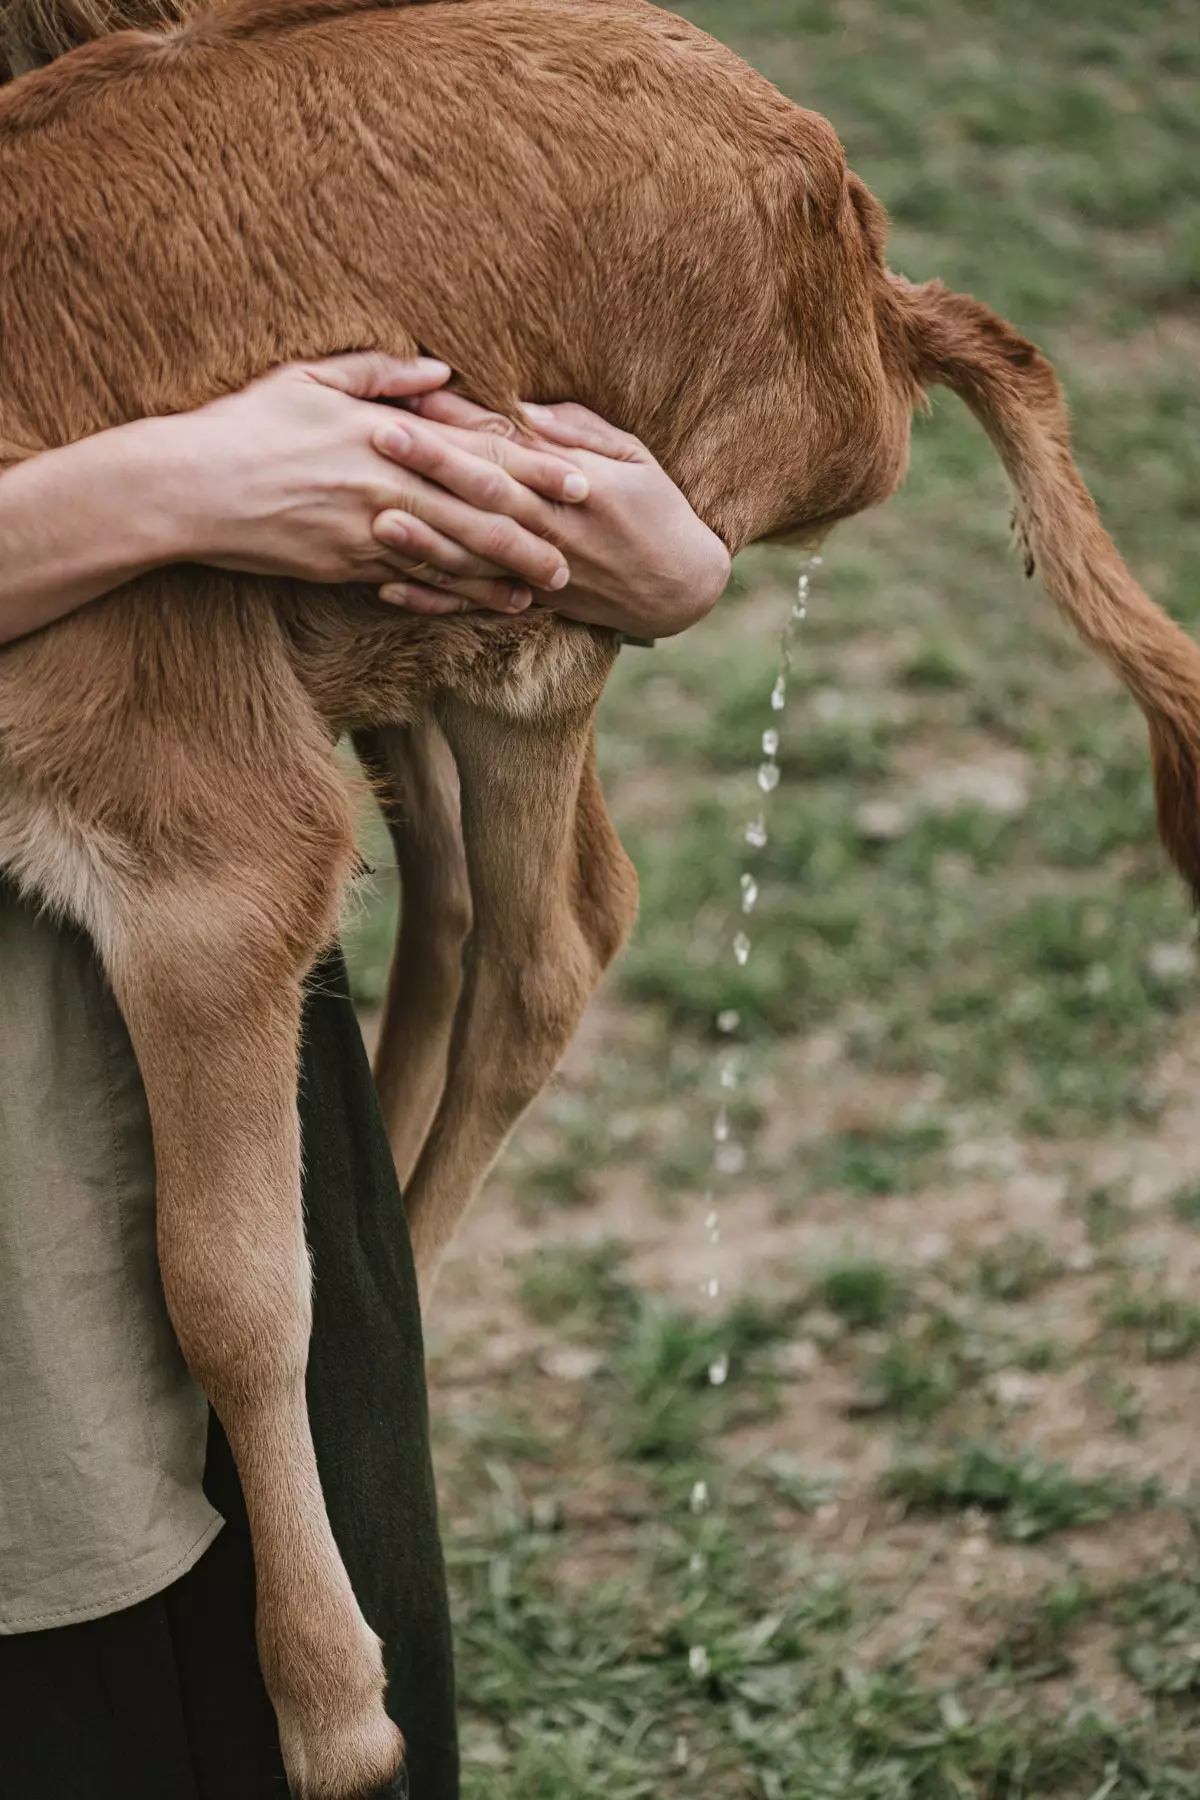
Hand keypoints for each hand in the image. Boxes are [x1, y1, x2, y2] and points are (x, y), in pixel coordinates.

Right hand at [166, 354, 588, 608]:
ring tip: (548, 590)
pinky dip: (453, 596)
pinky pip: (412, 584)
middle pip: (478, 514)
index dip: (535, 469)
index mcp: (387, 434)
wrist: (187, 487)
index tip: (583, 479)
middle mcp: (387, 486)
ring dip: (504, 576)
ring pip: (453, 558)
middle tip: (584, 552)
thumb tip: (440, 369)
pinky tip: (483, 606)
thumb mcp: (309, 378)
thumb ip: (379, 373)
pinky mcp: (346, 567)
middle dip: (536, 535)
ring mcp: (368, 533)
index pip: (477, 452)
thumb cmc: (245, 423)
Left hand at [376, 395, 730, 637]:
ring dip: (423, 536)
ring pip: (473, 553)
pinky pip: (474, 603)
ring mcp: (540, 571)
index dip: (465, 421)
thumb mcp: (634, 455)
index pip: (512, 446)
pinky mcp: (532, 603)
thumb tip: (522, 407)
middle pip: (486, 493)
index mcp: (580, 485)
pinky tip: (388, 588)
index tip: (418, 394)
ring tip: (375, 516)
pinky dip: (432, 600)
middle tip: (380, 435)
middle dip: (432, 465)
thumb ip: (577, 431)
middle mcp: (555, 530)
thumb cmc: (658, 510)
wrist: (682, 588)